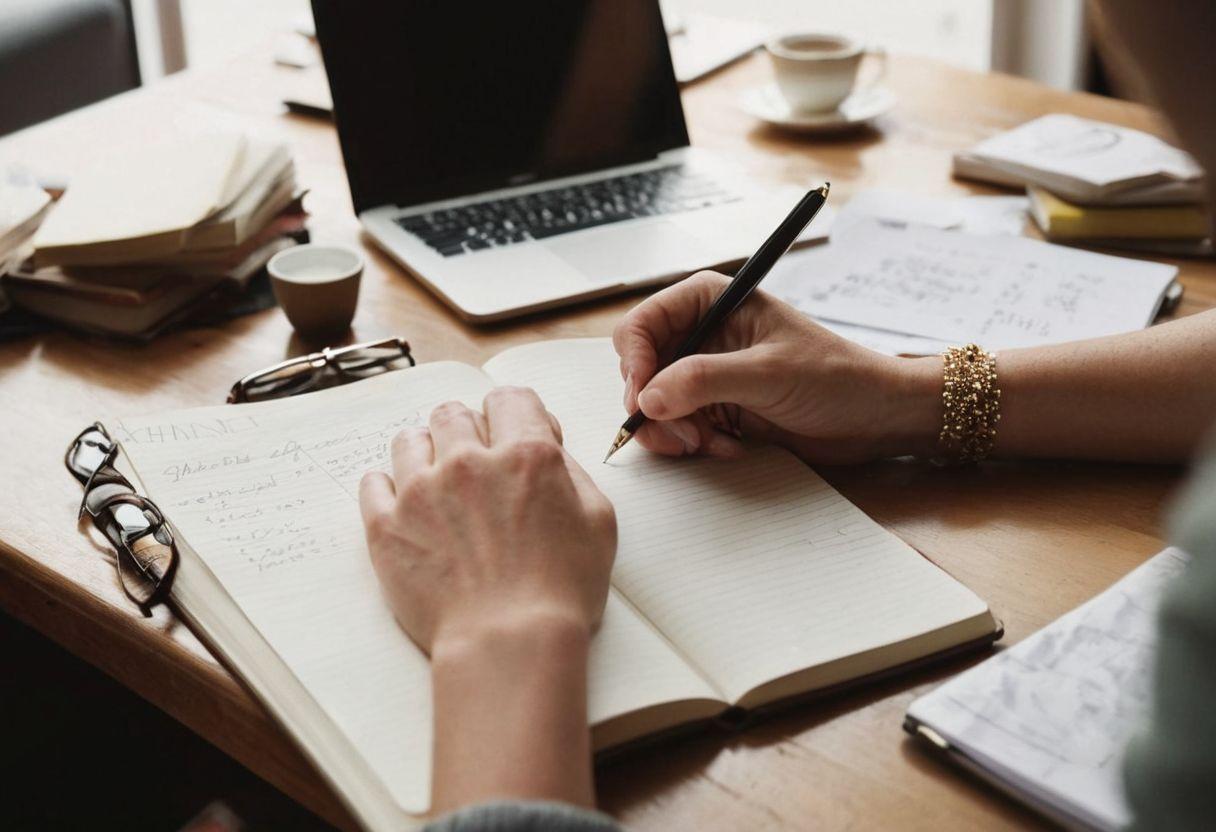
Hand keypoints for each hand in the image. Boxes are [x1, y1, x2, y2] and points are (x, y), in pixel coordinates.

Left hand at [358, 386, 616, 652]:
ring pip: (409, 440)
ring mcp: (421, 491)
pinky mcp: (386, 526)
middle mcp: (469, 462)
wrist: (508, 643)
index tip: (513, 435)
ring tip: (437, 485)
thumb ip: (572, 474)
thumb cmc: (560, 593)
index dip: (514, 415)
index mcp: (526, 455)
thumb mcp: (597, 523)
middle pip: (454, 413)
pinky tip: (404, 504)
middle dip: (467, 431)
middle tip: (477, 466)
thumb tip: (551, 451)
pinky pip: (372, 482)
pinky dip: (386, 487)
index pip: (509, 398)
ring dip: (425, 453)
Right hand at [613, 270, 940, 464]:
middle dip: (653, 406)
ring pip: (654, 404)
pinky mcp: (716, 408)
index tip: (644, 399)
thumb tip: (647, 398)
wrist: (875, 417)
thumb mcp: (768, 374)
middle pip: (640, 369)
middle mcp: (702, 333)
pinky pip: (677, 427)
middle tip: (681, 434)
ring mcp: (707, 373)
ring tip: (709, 443)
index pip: (641, 325)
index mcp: (711, 301)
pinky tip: (728, 446)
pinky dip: (693, 443)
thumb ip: (704, 381)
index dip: (634, 362)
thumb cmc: (836, 378)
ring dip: (673, 431)